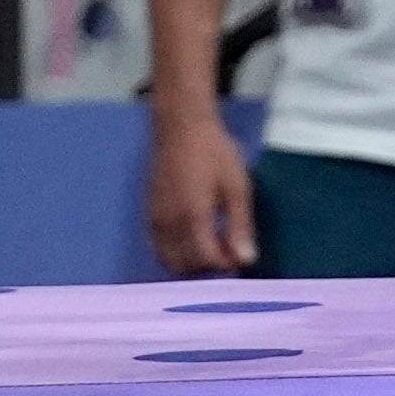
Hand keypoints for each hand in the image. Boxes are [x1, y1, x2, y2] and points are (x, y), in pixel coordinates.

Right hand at [146, 108, 258, 274]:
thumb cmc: (214, 152)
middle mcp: (169, 224)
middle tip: (226, 253)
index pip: (206, 260)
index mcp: (193, 217)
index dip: (225, 265)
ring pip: (168, 261)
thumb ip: (240, 225)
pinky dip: (175, 254)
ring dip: (190, 265)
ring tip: (211, 248)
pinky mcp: (149, 215)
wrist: (180, 126)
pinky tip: (192, 241)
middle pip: (185, 267)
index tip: (239, 256)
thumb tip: (246, 260)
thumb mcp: (237, 186)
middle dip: (208, 269)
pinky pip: (158, 248)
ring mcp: (155, 220)